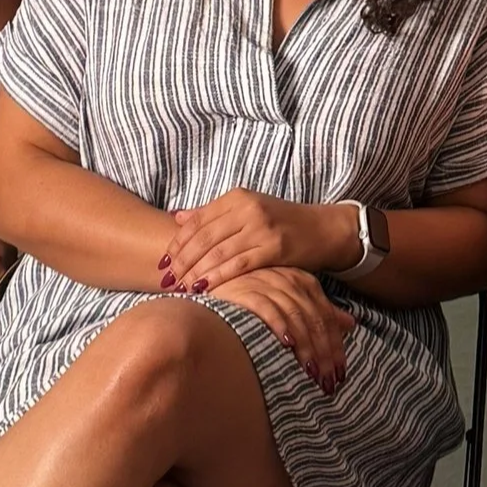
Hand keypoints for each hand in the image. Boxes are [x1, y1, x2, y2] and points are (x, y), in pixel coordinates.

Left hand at [163, 191, 349, 294]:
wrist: (323, 229)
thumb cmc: (282, 221)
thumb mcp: (248, 209)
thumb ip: (213, 213)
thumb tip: (177, 218)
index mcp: (238, 197)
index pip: (197, 220)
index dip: (177, 243)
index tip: (163, 262)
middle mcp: (248, 208)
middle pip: (203, 237)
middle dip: (182, 261)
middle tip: (167, 280)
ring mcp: (261, 227)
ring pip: (218, 253)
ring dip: (196, 273)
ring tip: (181, 289)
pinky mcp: (274, 248)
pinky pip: (239, 265)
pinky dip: (218, 278)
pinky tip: (205, 289)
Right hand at [213, 266, 354, 393]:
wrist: (213, 290)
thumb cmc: (252, 301)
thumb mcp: (290, 302)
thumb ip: (320, 311)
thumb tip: (351, 323)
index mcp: (302, 281)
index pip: (326, 316)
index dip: (336, 346)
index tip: (340, 373)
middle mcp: (287, 280)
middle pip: (315, 319)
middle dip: (325, 353)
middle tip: (328, 381)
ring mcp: (265, 283)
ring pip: (296, 317)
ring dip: (307, 347)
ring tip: (313, 373)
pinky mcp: (244, 290)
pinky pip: (267, 309)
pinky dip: (280, 325)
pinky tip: (287, 344)